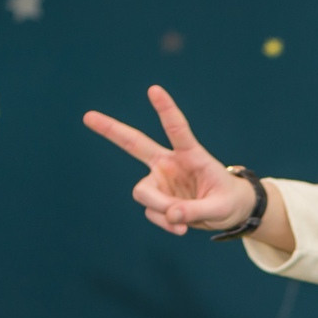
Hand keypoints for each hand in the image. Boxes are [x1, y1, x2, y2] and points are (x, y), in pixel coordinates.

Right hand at [85, 89, 257, 235]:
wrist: (229, 213)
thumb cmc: (228, 201)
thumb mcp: (220, 209)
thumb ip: (195, 212)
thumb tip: (171, 216)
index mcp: (190, 155)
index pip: (177, 129)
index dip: (165, 109)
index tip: (154, 89)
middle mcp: (169, 163)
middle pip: (134, 144)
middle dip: (111, 130)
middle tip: (88, 116)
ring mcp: (160, 180)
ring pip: (143, 194)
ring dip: (160, 210)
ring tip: (182, 224)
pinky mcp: (157, 198)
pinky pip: (153, 213)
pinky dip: (165, 223)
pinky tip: (180, 228)